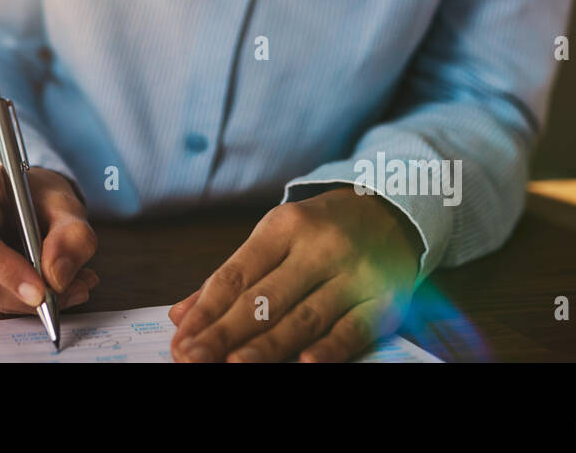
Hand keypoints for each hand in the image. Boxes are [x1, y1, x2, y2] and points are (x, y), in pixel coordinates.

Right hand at [0, 162, 98, 313]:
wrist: (25, 198)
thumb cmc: (37, 193)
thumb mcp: (65, 202)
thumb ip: (71, 235)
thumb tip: (57, 277)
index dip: (3, 267)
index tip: (40, 290)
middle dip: (25, 292)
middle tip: (69, 292)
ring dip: (29, 300)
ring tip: (70, 286)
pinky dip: (21, 300)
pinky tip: (49, 286)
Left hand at [168, 187, 422, 361]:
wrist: (394, 210)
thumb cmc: (322, 230)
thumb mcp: (276, 236)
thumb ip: (232, 276)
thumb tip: (181, 314)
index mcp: (284, 226)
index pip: (237, 274)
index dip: (206, 310)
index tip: (181, 340)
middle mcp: (318, 248)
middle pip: (265, 299)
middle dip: (225, 333)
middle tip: (193, 358)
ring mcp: (353, 274)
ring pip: (304, 317)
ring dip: (266, 346)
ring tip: (232, 365)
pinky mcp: (384, 300)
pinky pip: (354, 329)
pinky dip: (330, 348)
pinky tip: (305, 364)